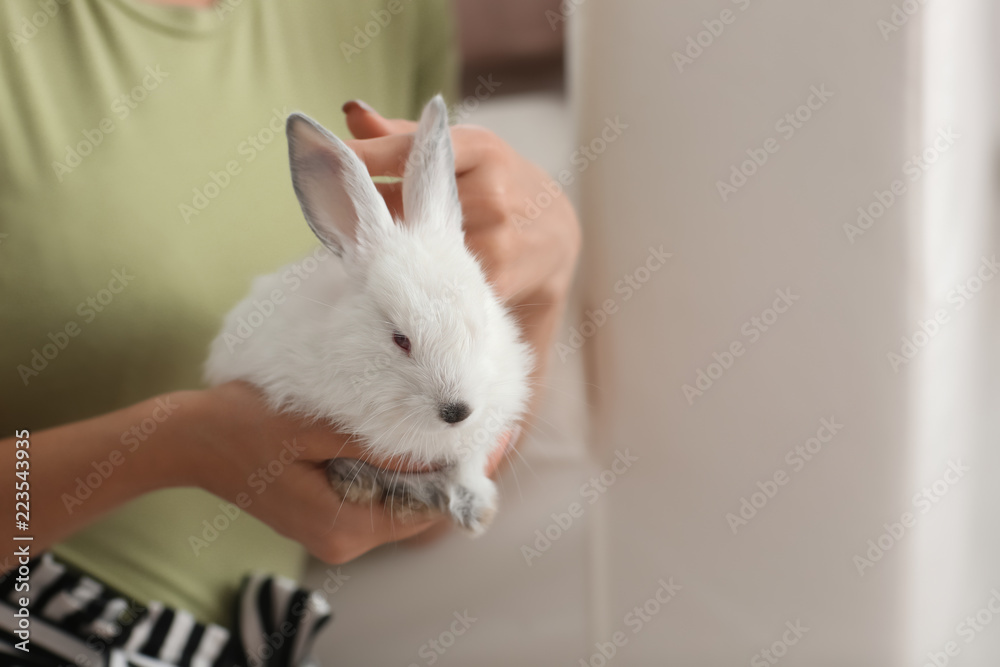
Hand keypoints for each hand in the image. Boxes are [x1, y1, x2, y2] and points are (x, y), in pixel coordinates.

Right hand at [185, 382, 511, 563]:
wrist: (190, 438)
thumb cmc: (244, 426)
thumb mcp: (314, 428)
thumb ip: (374, 443)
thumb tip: (432, 448)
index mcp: (343, 526)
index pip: (424, 511)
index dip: (461, 478)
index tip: (491, 439)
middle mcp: (344, 540)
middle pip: (416, 510)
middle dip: (444, 470)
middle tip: (475, 423)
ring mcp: (334, 532)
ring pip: (399, 503)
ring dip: (419, 468)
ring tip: (442, 422)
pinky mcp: (327, 516)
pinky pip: (376, 496)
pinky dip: (394, 471)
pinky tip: (402, 436)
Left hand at [341, 100, 580, 379]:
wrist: (556, 237)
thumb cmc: (495, 186)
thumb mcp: (462, 152)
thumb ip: (405, 138)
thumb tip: (350, 114)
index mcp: (481, 148)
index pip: (412, 150)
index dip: (365, 156)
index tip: (327, 160)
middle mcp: (490, 190)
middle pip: (407, 205)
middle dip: (371, 216)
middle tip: (341, 224)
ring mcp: (496, 237)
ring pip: (418, 248)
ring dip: (388, 255)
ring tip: (373, 258)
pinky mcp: (497, 278)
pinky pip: (438, 281)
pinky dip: (417, 283)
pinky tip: (405, 285)